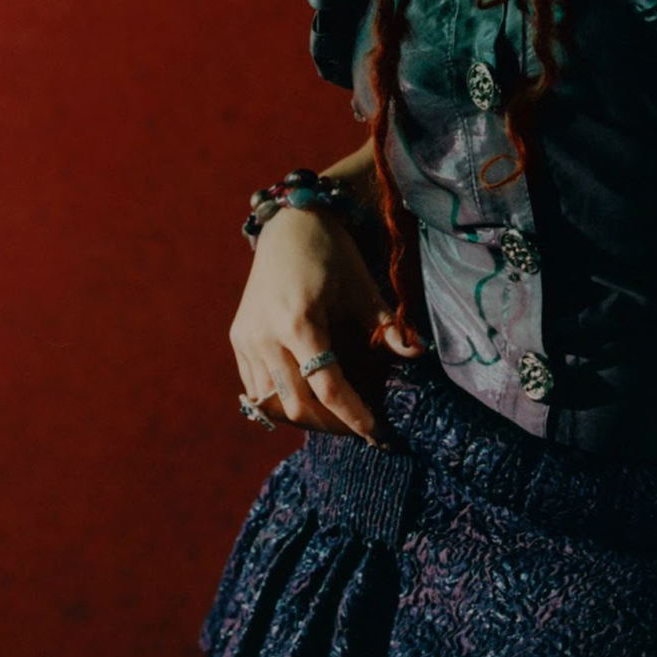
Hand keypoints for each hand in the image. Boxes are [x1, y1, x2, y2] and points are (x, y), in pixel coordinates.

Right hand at [228, 205, 425, 445]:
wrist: (290, 223)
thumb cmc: (332, 252)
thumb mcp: (364, 286)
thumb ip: (389, 326)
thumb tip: (418, 353)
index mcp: (299, 322)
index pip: (326, 387)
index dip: (353, 415)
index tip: (377, 433)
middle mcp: (266, 336)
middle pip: (297, 405)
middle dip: (331, 424)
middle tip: (362, 427)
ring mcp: (247, 339)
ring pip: (273, 404)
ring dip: (306, 416)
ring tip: (337, 416)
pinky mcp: (238, 338)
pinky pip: (256, 388)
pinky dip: (281, 401)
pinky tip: (308, 397)